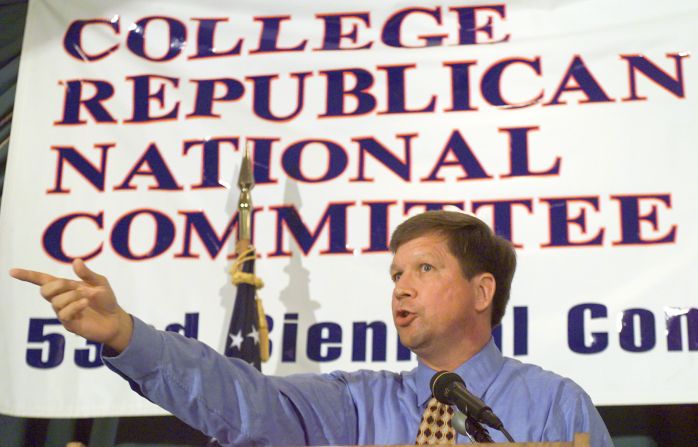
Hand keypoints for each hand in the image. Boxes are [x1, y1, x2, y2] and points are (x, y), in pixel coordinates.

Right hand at [9, 259, 132, 351]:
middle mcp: (61, 300)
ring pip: (56, 302)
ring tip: (87, 298)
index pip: (42, 280)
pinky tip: (85, 303)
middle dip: (60, 285)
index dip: (27, 276)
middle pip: (44, 291)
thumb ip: (87, 274)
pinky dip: (75, 305)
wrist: (116, 319)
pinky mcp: (69, 324)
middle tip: (78, 287)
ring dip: (72, 296)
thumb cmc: (106, 300)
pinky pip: (64, 313)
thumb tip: (75, 261)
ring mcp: (63, 313)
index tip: (12, 271)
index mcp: (66, 287)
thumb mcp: (100, 283)